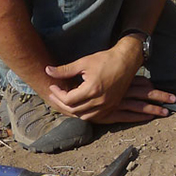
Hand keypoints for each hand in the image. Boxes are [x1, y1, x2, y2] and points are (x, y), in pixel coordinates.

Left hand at [44, 42, 172, 122]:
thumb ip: (64, 70)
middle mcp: (100, 100)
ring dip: (73, 111)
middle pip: (74, 110)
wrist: (127, 60)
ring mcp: (108, 104)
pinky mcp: (113, 105)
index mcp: (92, 89)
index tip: (53, 86)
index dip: (57, 94)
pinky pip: (95, 116)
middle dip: (61, 103)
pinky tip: (80, 105)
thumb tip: (47, 70)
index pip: (68, 100)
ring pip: (84, 116)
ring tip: (66, 102)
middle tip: (54, 95)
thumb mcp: (84, 62)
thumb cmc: (106, 59)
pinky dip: (85, 113)